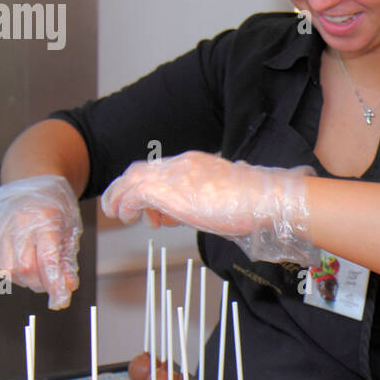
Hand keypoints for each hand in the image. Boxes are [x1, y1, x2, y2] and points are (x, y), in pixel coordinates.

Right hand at [0, 174, 81, 308]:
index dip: (54, 284)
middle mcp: (16, 224)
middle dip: (40, 283)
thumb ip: (67, 259)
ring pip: (8, 272)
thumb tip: (67, 287)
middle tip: (51, 280)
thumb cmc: (54, 205)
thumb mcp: (70, 228)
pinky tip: (22, 263)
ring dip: (25, 280)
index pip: (47, 259)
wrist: (28, 182)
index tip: (61, 300)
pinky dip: (12, 273)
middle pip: (24, 269)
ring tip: (37, 269)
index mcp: (43, 217)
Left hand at [101, 152, 317, 263]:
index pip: (162, 168)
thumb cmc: (254, 203)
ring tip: (116, 214)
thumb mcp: (225, 197)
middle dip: (125, 188)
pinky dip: (125, 204)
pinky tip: (126, 218)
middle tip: (121, 208)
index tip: (152, 209)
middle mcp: (181, 163)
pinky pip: (134, 194)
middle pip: (140, 169)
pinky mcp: (167, 190)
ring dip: (119, 196)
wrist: (263, 199)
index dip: (149, 186)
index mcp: (196, 162)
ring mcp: (173, 174)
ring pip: (131, 178)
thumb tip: (203, 210)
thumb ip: (207, 200)